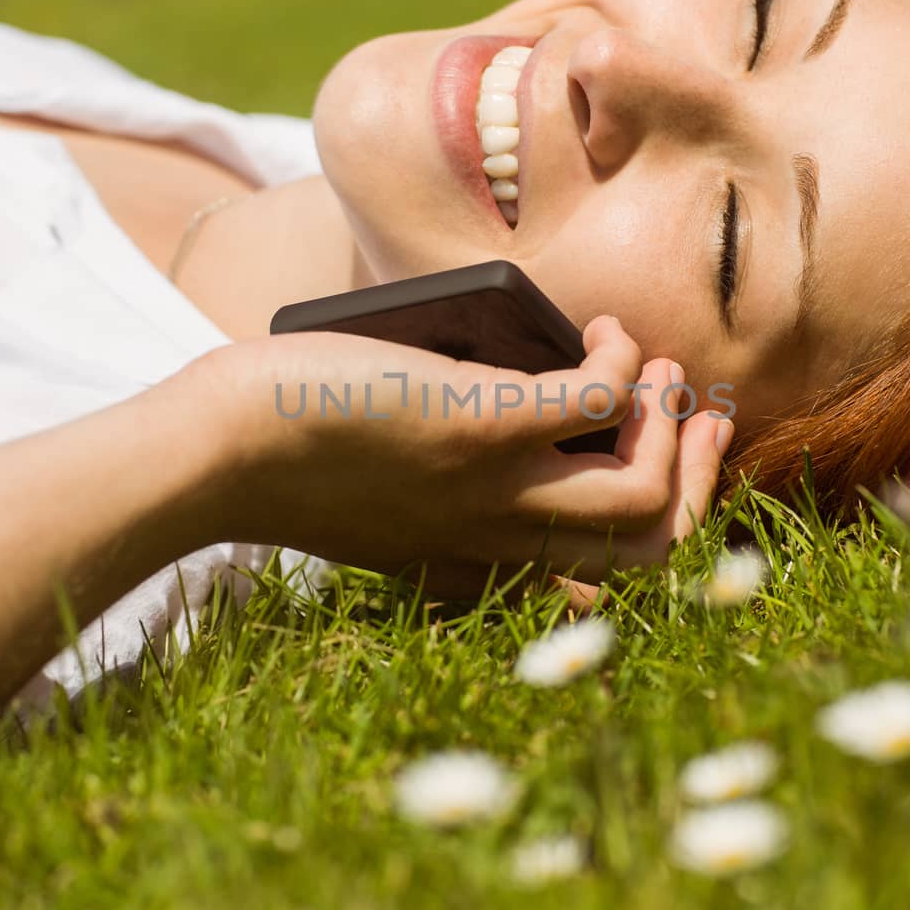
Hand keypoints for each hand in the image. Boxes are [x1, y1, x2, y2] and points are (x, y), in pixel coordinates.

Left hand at [180, 316, 733, 601]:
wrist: (215, 449)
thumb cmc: (280, 457)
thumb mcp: (378, 501)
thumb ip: (444, 490)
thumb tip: (511, 409)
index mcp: (478, 565)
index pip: (602, 579)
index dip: (659, 520)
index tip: (667, 460)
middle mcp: (499, 542)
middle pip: (647, 547)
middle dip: (694, 480)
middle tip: (695, 417)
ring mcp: (496, 488)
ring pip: (643, 495)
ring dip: (671, 425)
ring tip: (650, 368)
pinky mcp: (481, 425)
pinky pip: (598, 399)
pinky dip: (618, 359)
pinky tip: (597, 330)